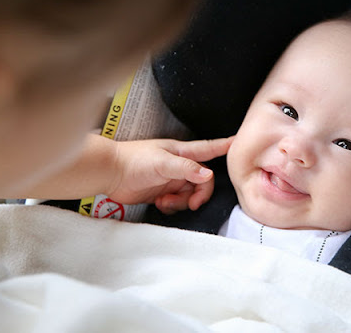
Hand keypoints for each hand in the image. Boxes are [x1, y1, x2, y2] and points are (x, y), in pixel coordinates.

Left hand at [106, 137, 232, 214]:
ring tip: (165, 202)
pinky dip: (172, 206)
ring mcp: (172, 179)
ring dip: (182, 202)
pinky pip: (178, 203)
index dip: (225, 146)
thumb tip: (208, 175)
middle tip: (192, 204)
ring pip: (191, 194)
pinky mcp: (163, 192)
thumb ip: (186, 169)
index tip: (240, 143)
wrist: (109, 173)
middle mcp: (180, 165)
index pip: (209, 149)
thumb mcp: (163, 162)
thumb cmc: (134, 160)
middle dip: (200, 195)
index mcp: (183, 152)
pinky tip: (160, 203)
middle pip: (204, 181)